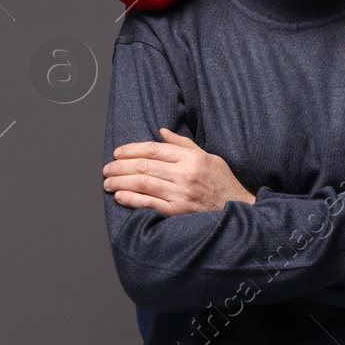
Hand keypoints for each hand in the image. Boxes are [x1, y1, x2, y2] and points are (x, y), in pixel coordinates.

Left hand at [103, 127, 254, 215]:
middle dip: (120, 166)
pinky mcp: (178, 212)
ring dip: (120, 182)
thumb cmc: (222, 182)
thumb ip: (183, 144)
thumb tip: (162, 132)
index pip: (154, 149)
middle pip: (144, 165)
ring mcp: (180, 194)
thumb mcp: (207, 156)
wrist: (237, 209)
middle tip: (107, 168)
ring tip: (108, 183)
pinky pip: (149, 204)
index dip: (132, 149)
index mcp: (191, 158)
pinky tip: (120, 196)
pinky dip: (131, 199)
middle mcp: (184, 174)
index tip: (118, 152)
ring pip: (143, 183)